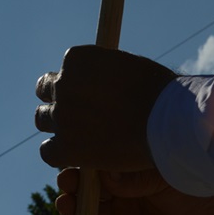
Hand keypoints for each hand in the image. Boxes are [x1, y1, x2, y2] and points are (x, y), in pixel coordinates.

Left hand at [34, 46, 174, 171]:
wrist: (170, 123)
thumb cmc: (160, 93)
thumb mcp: (128, 67)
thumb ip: (104, 72)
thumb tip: (98, 80)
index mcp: (76, 59)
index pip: (65, 70)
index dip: (77, 84)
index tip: (91, 95)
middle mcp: (63, 84)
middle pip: (47, 91)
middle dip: (61, 101)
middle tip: (81, 115)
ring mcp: (62, 115)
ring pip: (42, 119)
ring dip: (58, 126)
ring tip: (81, 135)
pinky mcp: (66, 147)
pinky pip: (48, 151)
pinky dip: (59, 154)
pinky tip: (76, 155)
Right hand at [56, 168, 213, 214]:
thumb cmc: (199, 186)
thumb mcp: (165, 170)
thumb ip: (135, 174)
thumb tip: (103, 173)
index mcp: (129, 167)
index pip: (98, 161)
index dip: (81, 160)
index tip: (71, 158)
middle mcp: (122, 192)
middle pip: (86, 188)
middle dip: (72, 184)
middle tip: (67, 183)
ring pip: (88, 214)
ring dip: (73, 210)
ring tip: (67, 205)